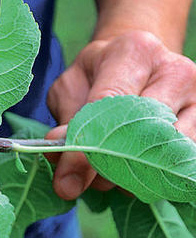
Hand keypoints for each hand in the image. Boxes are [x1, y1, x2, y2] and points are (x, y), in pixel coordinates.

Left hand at [46, 30, 195, 199]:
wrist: (138, 62)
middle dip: (107, 167)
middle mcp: (175, 72)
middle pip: (144, 133)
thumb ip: (65, 120)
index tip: (65, 181)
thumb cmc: (97, 75)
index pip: (110, 104)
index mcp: (134, 54)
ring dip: (130, 177)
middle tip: (79, 183)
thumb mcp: (70, 88)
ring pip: (166, 155)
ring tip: (103, 175)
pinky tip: (129, 174)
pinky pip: (181, 162)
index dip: (85, 148)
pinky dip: (150, 177)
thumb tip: (57, 155)